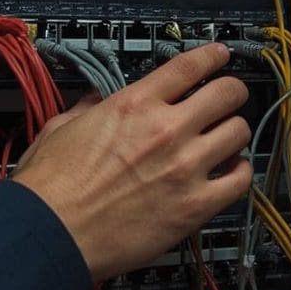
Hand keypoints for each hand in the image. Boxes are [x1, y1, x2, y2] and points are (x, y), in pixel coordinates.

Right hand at [11, 43, 253, 281]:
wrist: (51, 234)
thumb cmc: (50, 189)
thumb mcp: (60, 128)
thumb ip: (88, 109)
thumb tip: (98, 101)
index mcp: (133, 105)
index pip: (189, 66)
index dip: (212, 56)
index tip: (220, 55)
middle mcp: (166, 130)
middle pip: (227, 93)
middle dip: (231, 92)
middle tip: (228, 100)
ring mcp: (185, 168)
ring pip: (239, 132)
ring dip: (234, 133)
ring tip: (225, 141)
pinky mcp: (195, 206)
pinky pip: (240, 180)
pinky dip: (240, 173)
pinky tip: (229, 173)